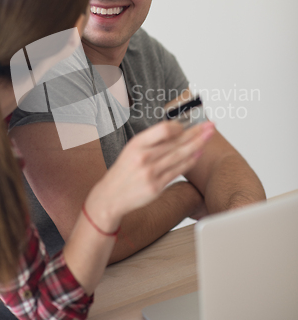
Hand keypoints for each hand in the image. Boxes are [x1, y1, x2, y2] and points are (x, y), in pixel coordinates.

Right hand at [85, 120, 213, 231]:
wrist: (111, 196)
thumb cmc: (124, 170)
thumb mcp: (132, 149)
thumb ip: (152, 140)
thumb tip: (178, 130)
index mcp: (137, 143)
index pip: (163, 129)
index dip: (179, 126)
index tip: (189, 123)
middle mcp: (143, 157)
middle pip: (176, 142)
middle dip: (196, 132)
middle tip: (210, 125)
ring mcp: (150, 172)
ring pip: (180, 155)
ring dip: (198, 144)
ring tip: (209, 136)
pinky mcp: (156, 187)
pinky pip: (178, 171)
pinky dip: (190, 161)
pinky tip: (198, 153)